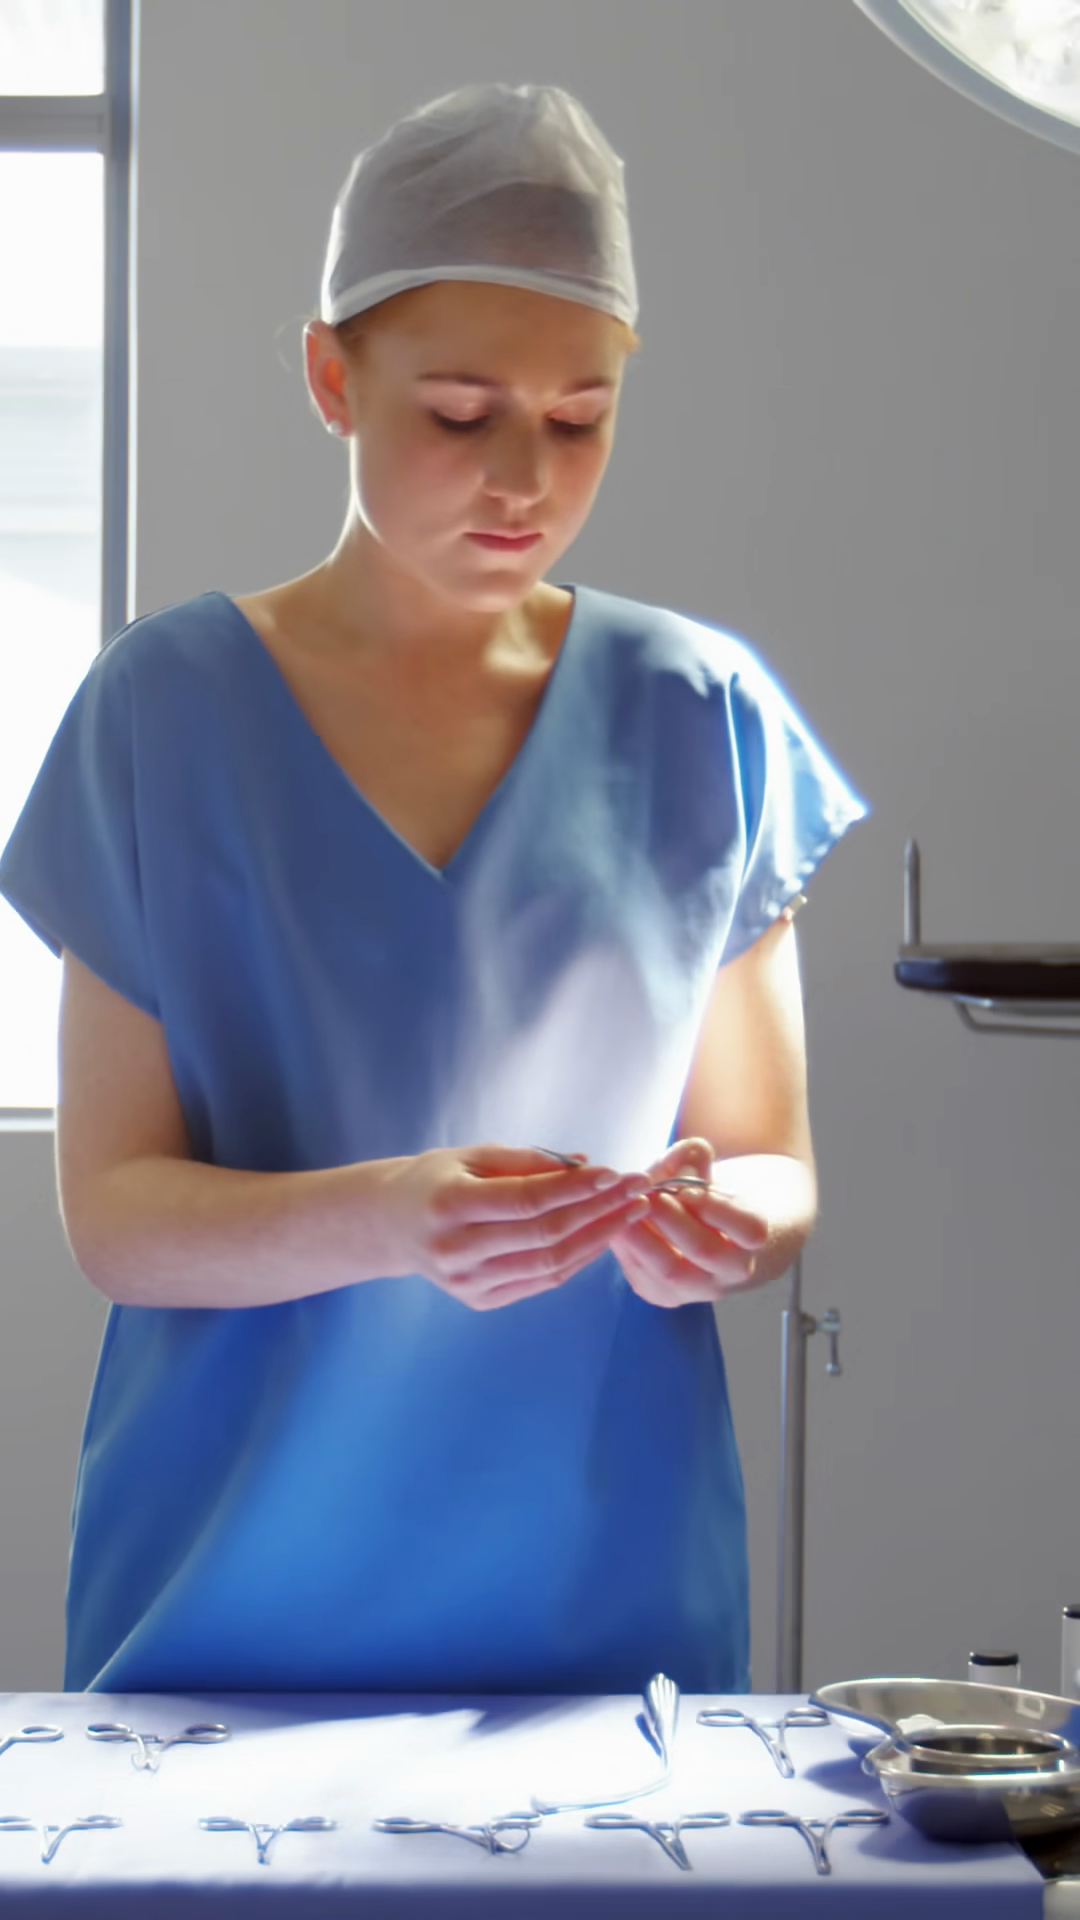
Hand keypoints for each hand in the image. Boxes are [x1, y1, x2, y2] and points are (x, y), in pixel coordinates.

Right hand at [382, 1143, 650, 1311]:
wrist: (393, 1225)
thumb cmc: (437, 1179)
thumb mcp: (473, 1155)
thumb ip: (529, 1160)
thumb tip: (587, 1164)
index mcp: (450, 1204)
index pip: (527, 1200)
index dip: (576, 1188)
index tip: (615, 1173)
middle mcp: (456, 1250)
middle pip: (545, 1234)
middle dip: (599, 1211)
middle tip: (638, 1190)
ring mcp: (467, 1283)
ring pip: (549, 1264)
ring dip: (598, 1238)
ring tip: (631, 1213)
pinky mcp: (479, 1301)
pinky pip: (541, 1281)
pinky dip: (578, 1259)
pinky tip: (603, 1237)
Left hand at [609, 1136, 769, 1307]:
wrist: (701, 1234)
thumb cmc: (703, 1195)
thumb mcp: (704, 1170)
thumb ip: (694, 1156)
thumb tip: (683, 1154)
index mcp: (752, 1235)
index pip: (749, 1229)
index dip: (719, 1208)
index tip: (687, 1188)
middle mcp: (731, 1270)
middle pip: (706, 1250)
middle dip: (673, 1220)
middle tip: (647, 1195)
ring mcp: (698, 1289)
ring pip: (671, 1272)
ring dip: (643, 1239)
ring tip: (623, 1210)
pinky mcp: (665, 1296)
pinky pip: (644, 1277)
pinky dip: (626, 1251)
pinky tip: (614, 1225)